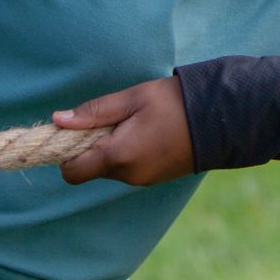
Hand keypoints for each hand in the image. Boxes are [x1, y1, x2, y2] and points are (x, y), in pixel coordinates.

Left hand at [54, 77, 193, 185]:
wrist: (220, 119)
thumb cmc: (173, 102)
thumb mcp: (132, 98)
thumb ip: (94, 111)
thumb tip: (58, 120)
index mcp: (118, 156)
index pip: (71, 171)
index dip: (66, 151)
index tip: (79, 128)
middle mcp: (128, 175)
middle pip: (89, 168)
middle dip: (89, 146)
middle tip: (111, 118)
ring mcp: (142, 180)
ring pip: (108, 168)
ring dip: (109, 148)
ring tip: (132, 122)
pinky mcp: (153, 178)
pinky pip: (126, 169)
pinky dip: (124, 153)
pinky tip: (144, 132)